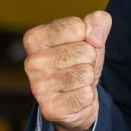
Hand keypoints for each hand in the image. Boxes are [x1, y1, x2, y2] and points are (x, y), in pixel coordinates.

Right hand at [22, 11, 110, 130]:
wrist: (78, 99)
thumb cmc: (80, 61)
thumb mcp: (92, 35)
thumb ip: (99, 22)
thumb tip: (95, 37)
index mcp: (35, 38)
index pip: (77, 27)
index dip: (88, 37)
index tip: (78, 45)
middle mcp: (32, 62)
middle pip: (85, 51)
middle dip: (90, 59)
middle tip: (79, 67)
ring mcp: (38, 87)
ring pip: (86, 73)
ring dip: (89, 78)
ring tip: (77, 81)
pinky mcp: (50, 108)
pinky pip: (86, 95)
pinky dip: (87, 96)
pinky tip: (75, 96)